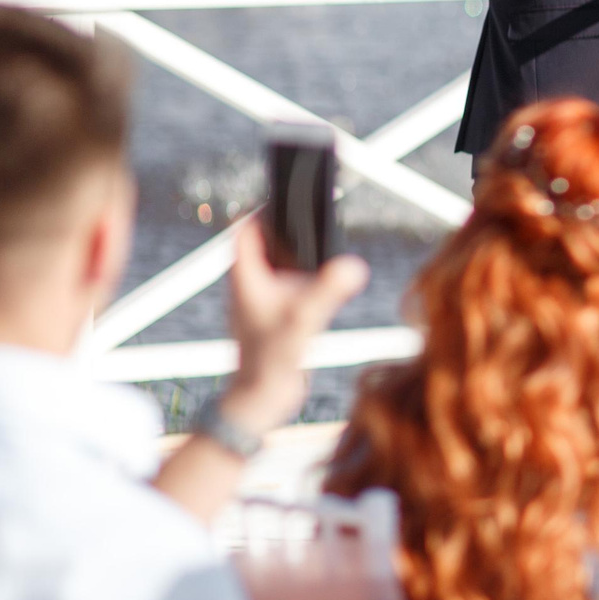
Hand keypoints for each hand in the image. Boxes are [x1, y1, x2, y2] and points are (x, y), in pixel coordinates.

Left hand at [223, 216, 367, 434]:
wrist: (261, 401)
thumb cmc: (271, 360)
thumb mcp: (303, 320)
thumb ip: (328, 291)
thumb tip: (355, 265)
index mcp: (245, 280)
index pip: (243, 233)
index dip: (261, 212)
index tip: (286, 199)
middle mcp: (249, 288)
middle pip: (259, 245)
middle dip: (283, 229)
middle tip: (310, 215)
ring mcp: (260, 304)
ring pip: (273, 266)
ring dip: (293, 254)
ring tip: (319, 243)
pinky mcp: (273, 318)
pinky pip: (284, 286)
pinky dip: (300, 277)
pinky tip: (323, 284)